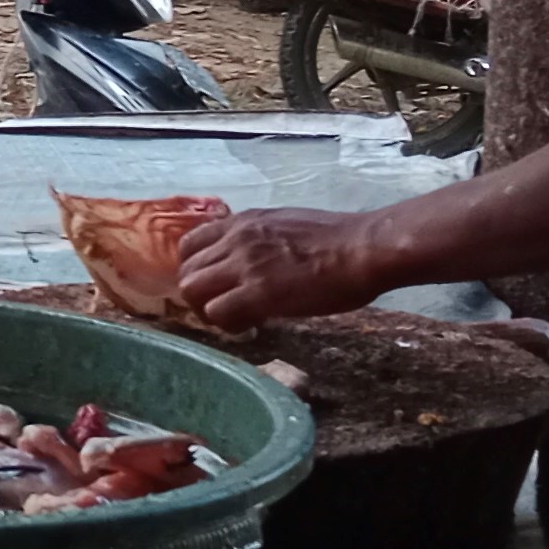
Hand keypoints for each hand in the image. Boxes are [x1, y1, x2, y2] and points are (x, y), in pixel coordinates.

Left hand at [178, 208, 396, 326]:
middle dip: (199, 295)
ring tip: (234, 319)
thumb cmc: (338, 239)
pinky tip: (248, 326)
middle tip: (223, 309)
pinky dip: (227, 324)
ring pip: (193, 290)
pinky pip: (218, 312)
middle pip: (187, 271)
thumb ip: (260, 240)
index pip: (191, 243)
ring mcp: (244, 264)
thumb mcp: (285, 225)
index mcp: (244, 222)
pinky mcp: (257, 292)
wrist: (362, 249)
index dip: (196, 269)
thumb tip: (253, 260)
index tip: (213, 284)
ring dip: (208, 311)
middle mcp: (236, 239)